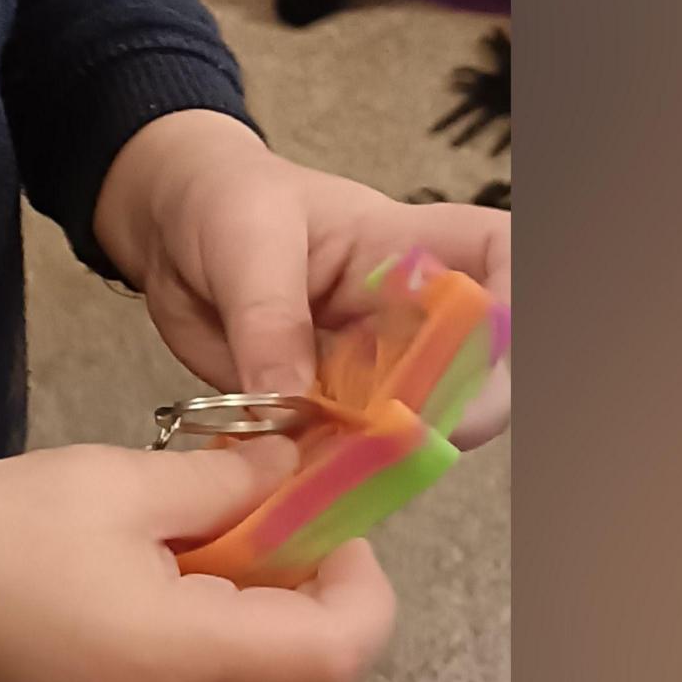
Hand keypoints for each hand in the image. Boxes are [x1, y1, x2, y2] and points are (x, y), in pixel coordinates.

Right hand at [0, 440, 393, 681]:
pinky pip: (208, 680)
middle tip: (281, 520)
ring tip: (229, 536)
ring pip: (259, 678)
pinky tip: (188, 573)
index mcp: (187, 658)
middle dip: (314, 596)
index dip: (361, 589)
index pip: (333, 654)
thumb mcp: (120, 484)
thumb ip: (223, 482)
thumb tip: (290, 472)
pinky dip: (224, 631)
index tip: (334, 524)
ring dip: (270, 613)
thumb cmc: (2, 533)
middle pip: (306, 675)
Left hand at [95, 111, 512, 445]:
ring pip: (418, 420)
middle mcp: (403, 310)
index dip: (514, 303)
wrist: (167, 226)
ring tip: (345, 467)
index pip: (499, 258)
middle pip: (477, 361)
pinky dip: (336, 474)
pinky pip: (350, 450)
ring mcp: (368, 363)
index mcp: (404, 244)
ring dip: (393, 454)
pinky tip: (308, 483)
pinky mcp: (325, 406)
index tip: (486, 352)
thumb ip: (269, 314)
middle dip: (459, 406)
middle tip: (406, 438)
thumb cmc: (219, 198)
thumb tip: (289, 400)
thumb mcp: (242, 235)